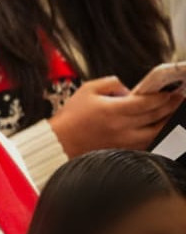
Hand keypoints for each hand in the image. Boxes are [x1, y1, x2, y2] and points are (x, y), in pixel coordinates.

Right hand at [49, 76, 180, 156]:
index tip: (170, 91)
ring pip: (156, 132)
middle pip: (156, 116)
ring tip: (172, 114)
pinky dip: (156, 135)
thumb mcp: (87, 90)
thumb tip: (128, 88)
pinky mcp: (123, 151)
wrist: (59, 142)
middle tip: (179, 98)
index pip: (147, 102)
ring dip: (167, 122)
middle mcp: (122, 127)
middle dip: (171, 106)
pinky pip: (147, 143)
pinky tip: (159, 128)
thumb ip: (110, 83)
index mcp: (113, 110)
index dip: (162, 96)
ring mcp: (124, 141)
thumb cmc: (71, 117)